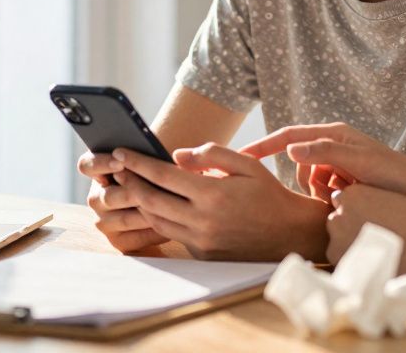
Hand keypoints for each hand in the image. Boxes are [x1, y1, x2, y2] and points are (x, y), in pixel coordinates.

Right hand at [78, 151, 168, 251]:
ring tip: (171, 205)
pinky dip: (154, 230)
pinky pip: (135, 239)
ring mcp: (106, 221)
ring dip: (148, 212)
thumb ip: (153, 149)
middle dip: (134, 192)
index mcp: (98, 170)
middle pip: (108, 197)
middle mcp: (97, 197)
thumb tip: (163, 154)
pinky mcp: (119, 240)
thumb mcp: (158, 151)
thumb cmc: (166, 167)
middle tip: (155, 187)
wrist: (180, 199)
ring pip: (124, 219)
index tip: (122, 162)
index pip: (87, 166)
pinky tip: (173, 221)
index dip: (102, 163)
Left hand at [114, 144, 331, 261]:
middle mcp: (203, 220)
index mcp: (212, 194)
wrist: (290, 234)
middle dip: (129, 182)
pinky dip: (158, 218)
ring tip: (129, 184)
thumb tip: (176, 156)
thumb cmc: (268, 193)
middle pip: (151, 200)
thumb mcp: (247, 164)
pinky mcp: (202, 254)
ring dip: (139, 202)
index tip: (120, 152)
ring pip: (156, 220)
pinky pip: (172, 233)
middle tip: (115, 168)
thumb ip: (211, 155)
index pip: (163, 176)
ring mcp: (201, 241)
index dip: (138, 163)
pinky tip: (153, 204)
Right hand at [240, 122, 405, 198]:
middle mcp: (333, 147)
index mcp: (333, 134)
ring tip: (348, 196)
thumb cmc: (394, 175)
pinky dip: (331, 199)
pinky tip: (351, 201)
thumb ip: (323, 152)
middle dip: (310, 181)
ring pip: (309, 183)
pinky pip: (321, 193)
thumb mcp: (358, 161)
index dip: (262, 146)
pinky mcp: (343, 183)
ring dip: (322, 193)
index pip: (288, 136)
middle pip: (299, 164)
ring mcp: (338, 166)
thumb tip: (290, 150)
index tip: (240, 157)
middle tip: (336, 191)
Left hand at [325, 184, 405, 274]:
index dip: (357, 209)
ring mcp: (337, 239)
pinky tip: (373, 264)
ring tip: (376, 252)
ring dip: (349, 244)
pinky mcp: (341, 262)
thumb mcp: (402, 198)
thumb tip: (378, 204)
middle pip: (338, 219)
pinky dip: (353, 261)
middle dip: (350, 226)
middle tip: (373, 237)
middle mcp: (340, 214)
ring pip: (337, 239)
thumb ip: (381, 200)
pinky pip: (341, 259)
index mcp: (354, 194)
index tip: (371, 219)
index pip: (344, 199)